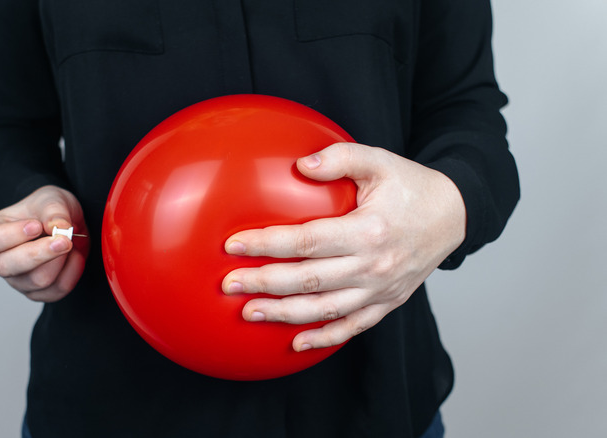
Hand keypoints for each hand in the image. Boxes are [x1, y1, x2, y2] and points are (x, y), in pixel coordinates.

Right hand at [0, 185, 87, 301]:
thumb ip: (53, 210)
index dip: (7, 236)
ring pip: (37, 280)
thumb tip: (59, 227)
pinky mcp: (38, 292)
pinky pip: (56, 290)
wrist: (68, 226)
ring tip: (70, 241)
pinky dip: (72, 271)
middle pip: (7, 267)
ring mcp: (17, 280)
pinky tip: (75, 255)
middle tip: (65, 239)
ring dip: (61, 260)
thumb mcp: (51, 199)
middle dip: (39, 253)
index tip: (35, 225)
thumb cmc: (48, 211)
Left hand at [221, 143, 465, 350]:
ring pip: (325, 309)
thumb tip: (300, 165)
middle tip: (229, 284)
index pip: (306, 242)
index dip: (267, 245)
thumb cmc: (412, 186)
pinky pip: (353, 326)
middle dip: (264, 283)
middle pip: (308, 280)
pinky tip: (296, 343)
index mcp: (368, 231)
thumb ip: (341, 157)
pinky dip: (325, 337)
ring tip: (249, 313)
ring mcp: (381, 290)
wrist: (456, 216)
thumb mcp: (380, 161)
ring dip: (284, 314)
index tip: (233, 245)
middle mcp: (374, 266)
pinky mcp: (388, 302)